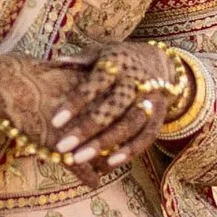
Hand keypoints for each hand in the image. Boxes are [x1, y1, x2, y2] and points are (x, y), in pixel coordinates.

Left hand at [0, 43, 178, 169]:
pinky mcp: (160, 115)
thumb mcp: (101, 52)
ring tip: (79, 159)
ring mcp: (151, 98)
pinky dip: (129, 151)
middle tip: (62, 147)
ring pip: (129, 124)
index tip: (55, 122)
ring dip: (105, 144)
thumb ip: (80, 59)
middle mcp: (137, 80)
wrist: (160, 63)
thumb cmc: (118, 61)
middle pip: (112, 108)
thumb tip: (56, 63)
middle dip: (87, 129)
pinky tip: (109, 164)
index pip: (95, 83)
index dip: (76, 102)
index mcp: (117, 63)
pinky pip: (147, 136)